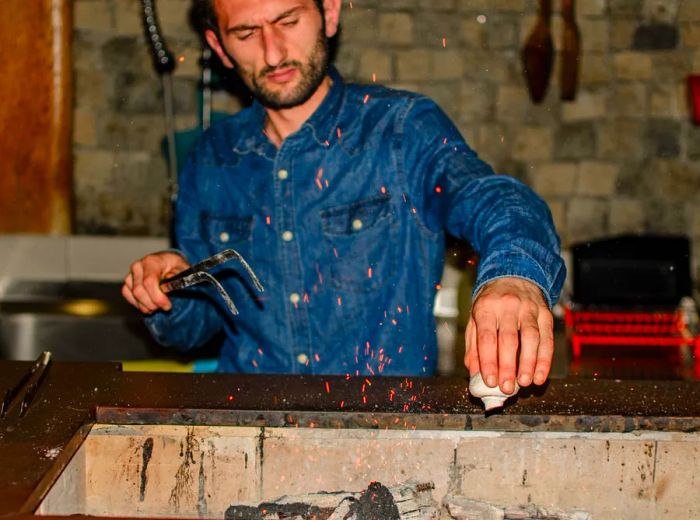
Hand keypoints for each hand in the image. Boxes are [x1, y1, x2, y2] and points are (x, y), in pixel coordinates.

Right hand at [121, 251, 189, 313]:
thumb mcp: (183, 269)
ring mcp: (131, 273)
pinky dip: (138, 304)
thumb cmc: (176, 267)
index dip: (157, 297)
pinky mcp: (128, 282)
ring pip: (133, 295)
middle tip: (165, 307)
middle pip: (139, 291)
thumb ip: (178, 274)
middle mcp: (138, 266)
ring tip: (158, 306)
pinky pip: (128, 295)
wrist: (168, 263)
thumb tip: (169, 278)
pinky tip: (150, 304)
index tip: (167, 306)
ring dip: (146, 306)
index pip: (149, 282)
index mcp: (152, 261)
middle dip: (152, 304)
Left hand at [464, 277, 553, 393]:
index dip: (489, 362)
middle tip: (506, 388)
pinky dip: (545, 360)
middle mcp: (508, 306)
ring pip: (531, 339)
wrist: (514, 276)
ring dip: (529, 364)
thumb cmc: (491, 303)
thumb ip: (473, 346)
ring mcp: (529, 309)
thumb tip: (474, 373)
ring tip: (524, 383)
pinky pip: (547, 339)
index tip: (490, 381)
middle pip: (509, 340)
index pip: (487, 338)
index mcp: (486, 307)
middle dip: (508, 367)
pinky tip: (540, 375)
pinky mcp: (545, 313)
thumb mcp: (475, 318)